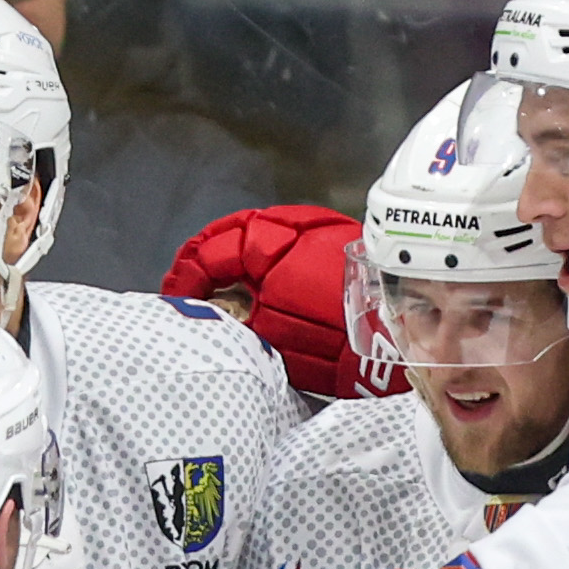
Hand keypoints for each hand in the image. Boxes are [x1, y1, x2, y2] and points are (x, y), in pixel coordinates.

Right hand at [162, 206, 392, 399]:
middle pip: (232, 230)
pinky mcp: (333, 238)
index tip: (176, 296)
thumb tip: (209, 307)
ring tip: (215, 277)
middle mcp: (291, 226)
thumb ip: (234, 315)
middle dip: (205, 255)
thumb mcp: (268, 335)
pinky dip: (261, 250)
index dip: (188, 275)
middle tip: (188, 282)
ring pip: (259, 227)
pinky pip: (285, 235)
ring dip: (231, 249)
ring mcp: (315, 228)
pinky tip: (255, 272)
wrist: (392, 340)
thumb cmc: (327, 342)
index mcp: (269, 246)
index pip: (212, 251)